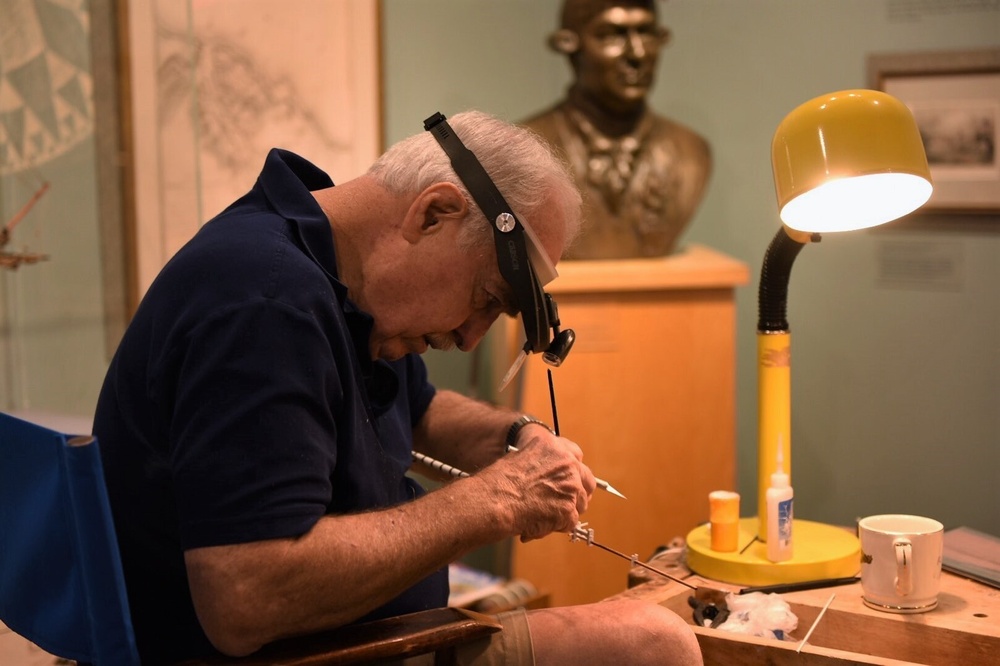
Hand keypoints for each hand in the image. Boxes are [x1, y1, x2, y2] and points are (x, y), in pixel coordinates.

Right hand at [481, 425, 596, 540]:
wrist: (495, 500)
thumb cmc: (500, 482)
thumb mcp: (521, 459)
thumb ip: (542, 466)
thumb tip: (549, 481)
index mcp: (554, 447)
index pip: (576, 456)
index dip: (573, 472)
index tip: (569, 480)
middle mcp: (567, 463)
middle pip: (587, 481)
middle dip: (578, 493)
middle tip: (564, 502)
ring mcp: (571, 487)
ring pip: (580, 504)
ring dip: (566, 511)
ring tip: (544, 516)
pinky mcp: (569, 509)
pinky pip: (570, 523)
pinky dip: (556, 527)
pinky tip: (538, 525)